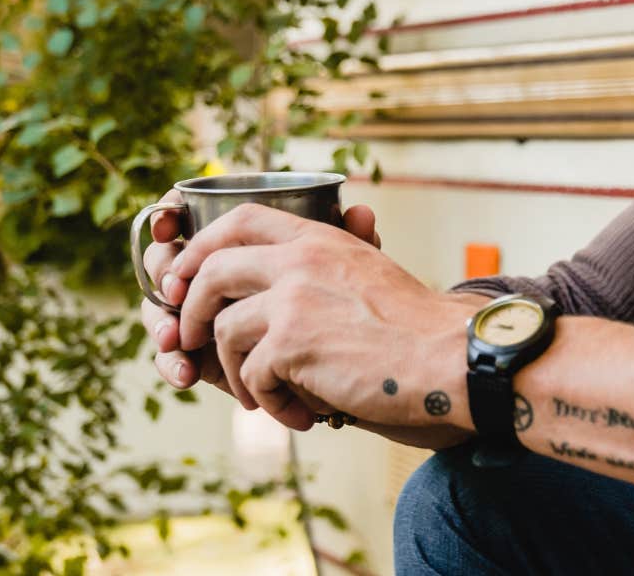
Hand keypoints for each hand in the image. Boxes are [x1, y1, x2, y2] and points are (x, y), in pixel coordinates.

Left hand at [165, 206, 476, 437]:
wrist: (446, 357)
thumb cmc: (414, 325)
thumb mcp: (369, 269)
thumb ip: (334, 257)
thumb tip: (328, 236)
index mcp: (318, 238)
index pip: (240, 219)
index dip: (201, 247)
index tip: (187, 278)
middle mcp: (300, 259)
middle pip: (212, 271)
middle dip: (192, 311)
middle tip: (192, 342)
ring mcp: (293, 299)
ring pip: (226, 332)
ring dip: (238, 373)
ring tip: (266, 397)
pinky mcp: (292, 343)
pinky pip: (253, 376)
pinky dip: (270, 403)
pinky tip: (301, 415)